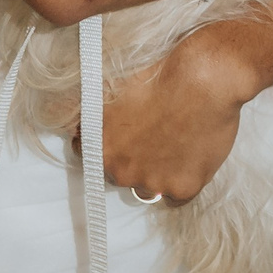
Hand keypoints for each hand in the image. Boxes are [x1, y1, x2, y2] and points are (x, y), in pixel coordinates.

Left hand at [98, 28, 258, 203]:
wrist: (204, 79)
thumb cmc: (160, 75)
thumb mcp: (111, 85)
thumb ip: (91, 109)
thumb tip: (68, 112)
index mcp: (101, 146)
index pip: (91, 156)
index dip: (110, 143)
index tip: (124, 136)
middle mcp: (121, 171)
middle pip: (120, 174)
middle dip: (133, 160)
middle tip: (154, 137)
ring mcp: (152, 183)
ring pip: (148, 188)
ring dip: (157, 174)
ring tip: (176, 145)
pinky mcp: (182, 188)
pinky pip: (176, 198)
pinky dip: (182, 182)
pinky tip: (190, 160)